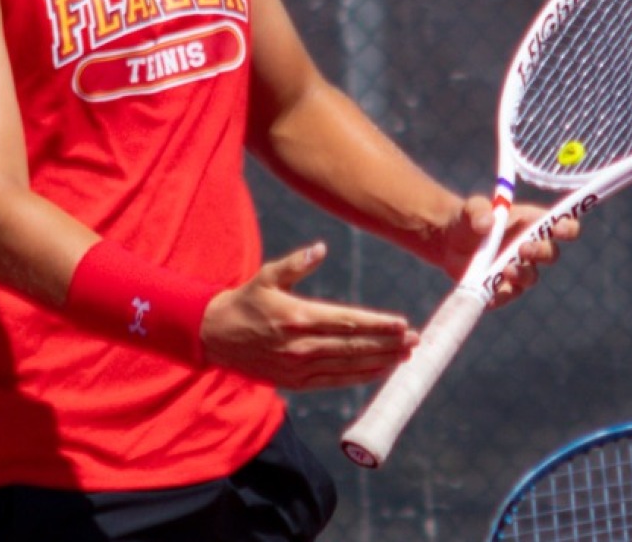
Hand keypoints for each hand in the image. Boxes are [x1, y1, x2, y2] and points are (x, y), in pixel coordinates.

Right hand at [201, 243, 416, 389]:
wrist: (215, 337)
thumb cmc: (246, 302)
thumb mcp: (267, 276)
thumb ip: (296, 263)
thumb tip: (321, 248)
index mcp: (298, 317)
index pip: (348, 321)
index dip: (378, 324)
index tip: (403, 324)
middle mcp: (302, 345)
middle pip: (354, 346)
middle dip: (388, 344)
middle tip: (416, 341)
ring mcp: (299, 367)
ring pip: (348, 366)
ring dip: (380, 362)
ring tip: (406, 356)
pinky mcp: (296, 382)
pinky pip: (335, 382)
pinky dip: (360, 378)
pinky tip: (380, 371)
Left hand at [435, 194, 578, 306]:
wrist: (447, 242)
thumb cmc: (467, 219)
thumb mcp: (471, 208)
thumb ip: (478, 210)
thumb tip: (486, 223)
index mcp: (532, 223)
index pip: (563, 225)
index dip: (567, 228)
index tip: (558, 229)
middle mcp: (530, 247)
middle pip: (551, 254)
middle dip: (542, 252)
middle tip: (524, 248)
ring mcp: (518, 270)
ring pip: (531, 278)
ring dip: (523, 274)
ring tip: (506, 269)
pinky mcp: (502, 288)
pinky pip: (508, 295)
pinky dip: (501, 294)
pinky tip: (490, 291)